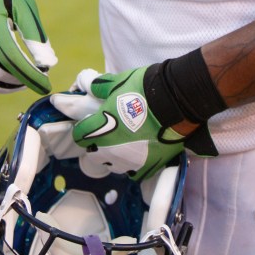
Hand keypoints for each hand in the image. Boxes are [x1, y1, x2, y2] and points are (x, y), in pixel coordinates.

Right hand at [0, 0, 56, 94]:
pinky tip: (4, 79)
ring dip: (3, 85)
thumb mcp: (24, 5)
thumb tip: (49, 63)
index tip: (46, 85)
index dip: (30, 75)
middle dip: (20, 81)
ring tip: (21, 83)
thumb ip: (35, 34)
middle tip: (38, 81)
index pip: (13, 58)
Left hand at [70, 67, 216, 180]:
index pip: (80, 135)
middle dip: (98, 145)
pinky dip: (136, 165)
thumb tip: (90, 87)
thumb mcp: (117, 82)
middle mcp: (110, 150)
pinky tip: (141, 154)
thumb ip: (99, 87)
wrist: (175, 102)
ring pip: (114, 166)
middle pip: (94, 155)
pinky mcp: (147, 168)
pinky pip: (135, 173)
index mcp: (99, 130)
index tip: (92, 123)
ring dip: (116, 157)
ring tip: (126, 145)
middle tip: (109, 133)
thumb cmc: (143, 90)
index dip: (85, 128)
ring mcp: (129, 163)